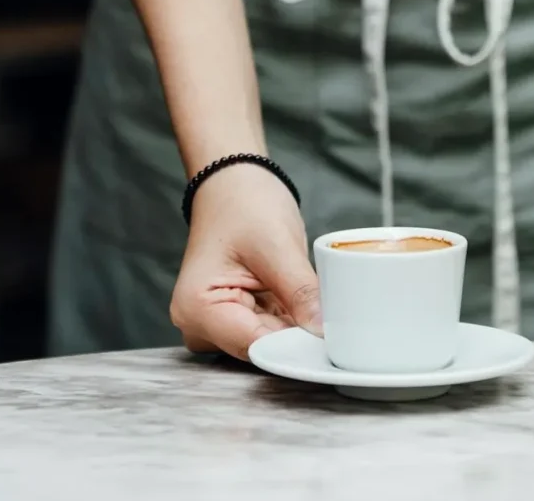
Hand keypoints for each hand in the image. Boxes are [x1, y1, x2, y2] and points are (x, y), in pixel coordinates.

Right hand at [169, 164, 321, 360]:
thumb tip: (323, 332)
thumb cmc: (243, 204)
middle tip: (336, 320)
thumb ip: (300, 292)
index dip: (296, 348)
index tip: (332, 342)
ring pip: (270, 344)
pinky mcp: (235, 319)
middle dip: (299, 338)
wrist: (234, 184)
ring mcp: (216, 324)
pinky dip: (292, 321)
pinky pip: (271, 331)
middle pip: (262, 350)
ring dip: (297, 328)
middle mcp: (199, 325)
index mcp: (197, 309)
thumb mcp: (276, 246)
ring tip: (315, 300)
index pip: (255, 347)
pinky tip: (305, 301)